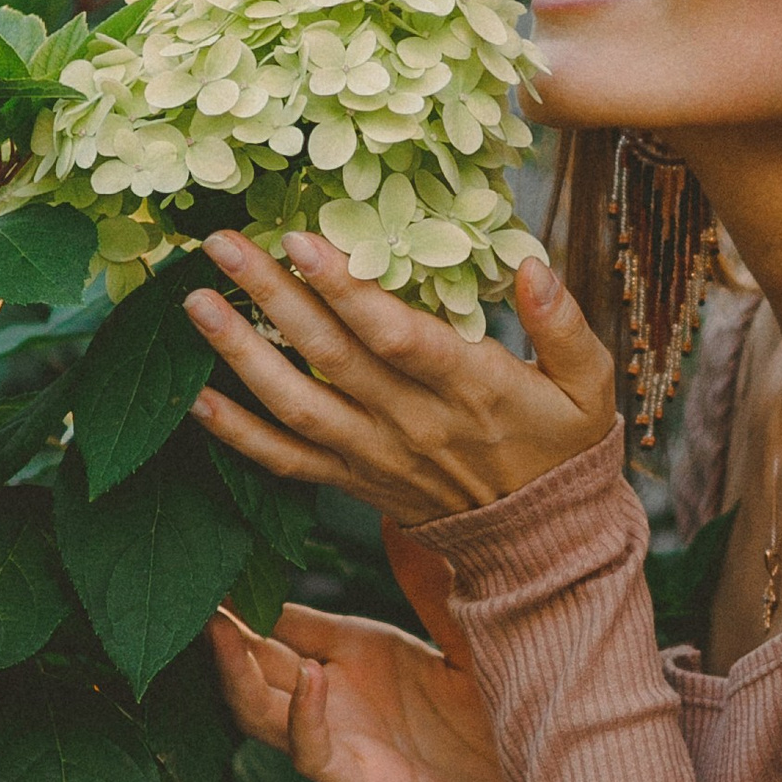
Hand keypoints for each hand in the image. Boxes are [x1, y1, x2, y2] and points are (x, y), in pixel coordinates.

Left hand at [186, 229, 616, 525]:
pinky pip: (285, 461)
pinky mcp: (352, 481)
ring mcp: (375, 456)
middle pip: (331, 356)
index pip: (398, 335)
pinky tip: (195, 397)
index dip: (346, 289)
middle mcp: (413, 422)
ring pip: (296, 405)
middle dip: (271, 297)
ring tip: (194, 303)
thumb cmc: (563, 446)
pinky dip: (237, 434)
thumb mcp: (588, 383)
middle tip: (221, 245)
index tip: (300, 239)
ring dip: (239, 355)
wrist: (541, 543)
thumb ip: (563, 323)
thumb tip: (532, 264)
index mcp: (471, 387)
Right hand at [206, 522, 533, 781]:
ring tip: (217, 625)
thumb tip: (396, 514)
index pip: (285, 617)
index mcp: (362, 652)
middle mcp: (341, 693)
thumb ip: (428, 581)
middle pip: (258, 659)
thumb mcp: (469, 630)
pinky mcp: (363, 781)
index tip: (211, 550)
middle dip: (221, 626)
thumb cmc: (509, 712)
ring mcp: (346, 737)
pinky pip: (311, 753)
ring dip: (235, 670)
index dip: (248, 592)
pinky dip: (302, 719)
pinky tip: (309, 679)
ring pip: (260, 708)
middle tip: (186, 585)